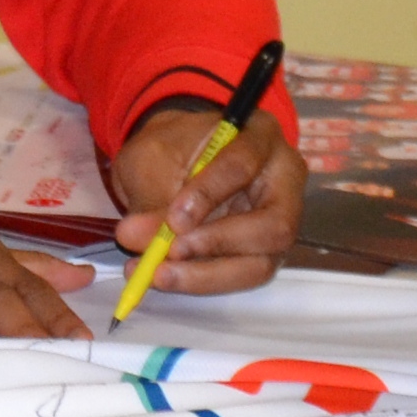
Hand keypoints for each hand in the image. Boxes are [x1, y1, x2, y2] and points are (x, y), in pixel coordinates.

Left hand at [110, 106, 306, 296]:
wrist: (174, 161)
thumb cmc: (170, 149)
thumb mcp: (151, 160)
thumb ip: (149, 198)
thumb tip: (133, 238)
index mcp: (259, 135)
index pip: (243, 164)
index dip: (208, 194)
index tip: (173, 220)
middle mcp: (283, 181)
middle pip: (273, 225)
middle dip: (217, 243)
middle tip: (167, 253)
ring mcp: (279, 221)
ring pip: (260, 263)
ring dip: (206, 274)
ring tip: (156, 273)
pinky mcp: (264, 252)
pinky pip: (241, 278)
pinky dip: (200, 281)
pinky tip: (163, 277)